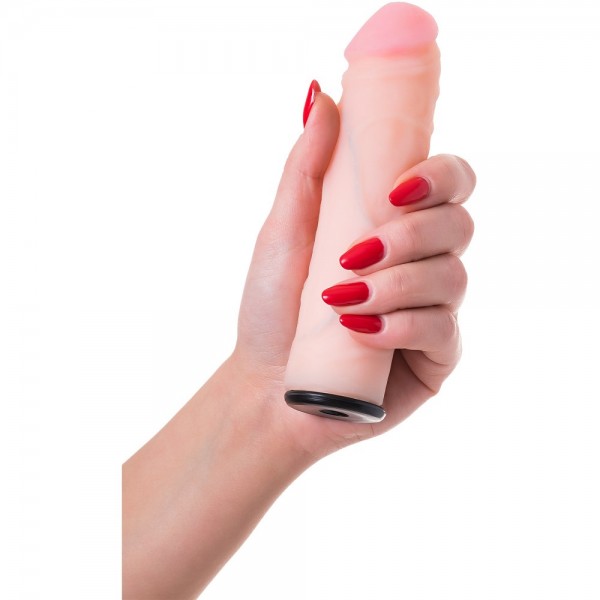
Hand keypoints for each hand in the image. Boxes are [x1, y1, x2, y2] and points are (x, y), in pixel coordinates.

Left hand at [232, 89, 475, 459]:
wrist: (268, 383)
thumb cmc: (273, 308)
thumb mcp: (284, 231)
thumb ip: (308, 167)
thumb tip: (324, 97)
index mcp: (396, 227)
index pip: (450, 183)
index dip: (440, 176)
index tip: (396, 190)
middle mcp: (422, 264)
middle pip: (458, 226)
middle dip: (410, 236)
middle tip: (355, 253)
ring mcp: (433, 310)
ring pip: (453, 277)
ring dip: (397, 283)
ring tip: (342, 299)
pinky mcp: (436, 356)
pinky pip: (443, 330)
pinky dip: (401, 325)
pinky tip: (360, 331)